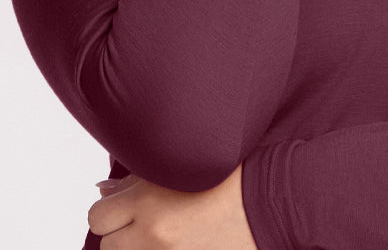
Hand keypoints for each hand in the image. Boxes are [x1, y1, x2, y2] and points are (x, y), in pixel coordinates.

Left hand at [87, 161, 258, 248]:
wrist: (270, 199)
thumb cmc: (230, 175)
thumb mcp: (181, 165)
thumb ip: (139, 179)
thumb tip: (105, 190)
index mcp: (149, 201)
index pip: (98, 216)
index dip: (110, 209)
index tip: (125, 205)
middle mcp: (153, 234)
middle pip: (107, 244)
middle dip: (122, 231)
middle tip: (144, 220)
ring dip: (137, 246)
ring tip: (161, 233)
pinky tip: (176, 242)